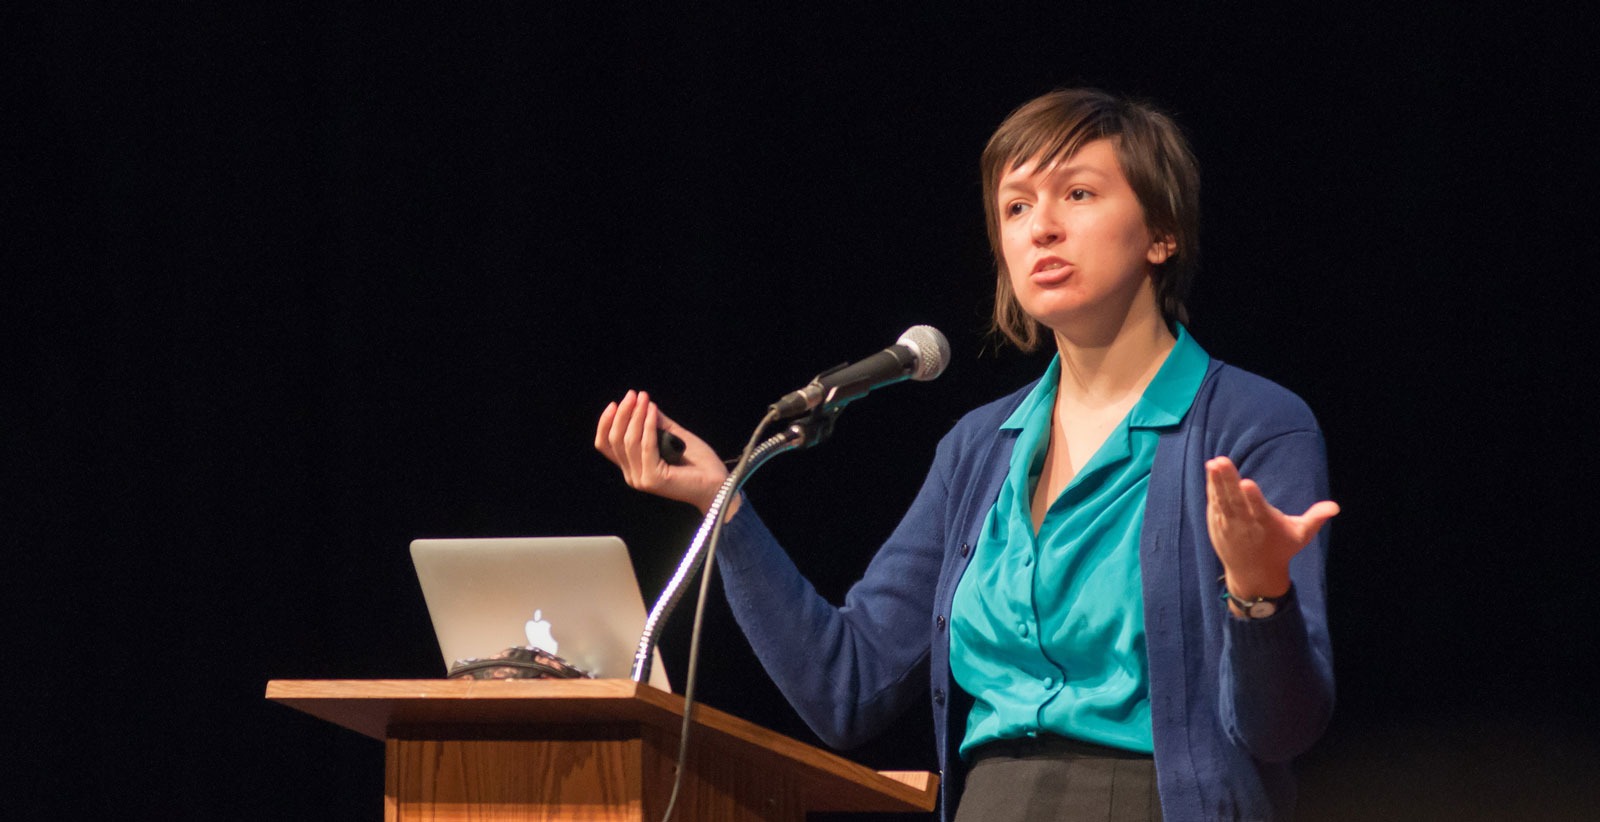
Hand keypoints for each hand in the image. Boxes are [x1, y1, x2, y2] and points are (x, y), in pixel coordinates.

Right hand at [595, 390, 729, 513]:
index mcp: (633, 466)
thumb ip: (658, 423)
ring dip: (635, 416)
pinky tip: (652, 410)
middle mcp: (632, 475)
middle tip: (632, 394)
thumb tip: (644, 404)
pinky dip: (648, 425)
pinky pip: (646, 446)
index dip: (606, 423)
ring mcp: (641, 479)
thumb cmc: (699, 463)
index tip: (615, 404)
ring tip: (644, 399)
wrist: (718, 484)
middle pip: (615, 440)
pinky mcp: (653, 478)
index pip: (607, 445)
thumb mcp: (674, 436)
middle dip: (623, 414)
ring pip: (629, 441)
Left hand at [1205, 456, 1338, 600]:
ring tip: (1213, 463)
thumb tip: (1335, 507)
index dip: (1253, 497)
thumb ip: (1315, 518)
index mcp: (1265, 525)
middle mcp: (1244, 524)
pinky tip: (1211, 470)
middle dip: (1228, 481)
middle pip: (1235, 501)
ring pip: (1222, 500)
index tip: (1247, 483)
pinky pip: (1214, 503)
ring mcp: (1228, 525)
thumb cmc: (1280, 549)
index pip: (1258, 509)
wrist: (1253, 573)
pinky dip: (1212, 488)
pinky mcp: (1217, 524)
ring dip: (1216, 481)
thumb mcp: (1301, 536)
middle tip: (1221, 462)